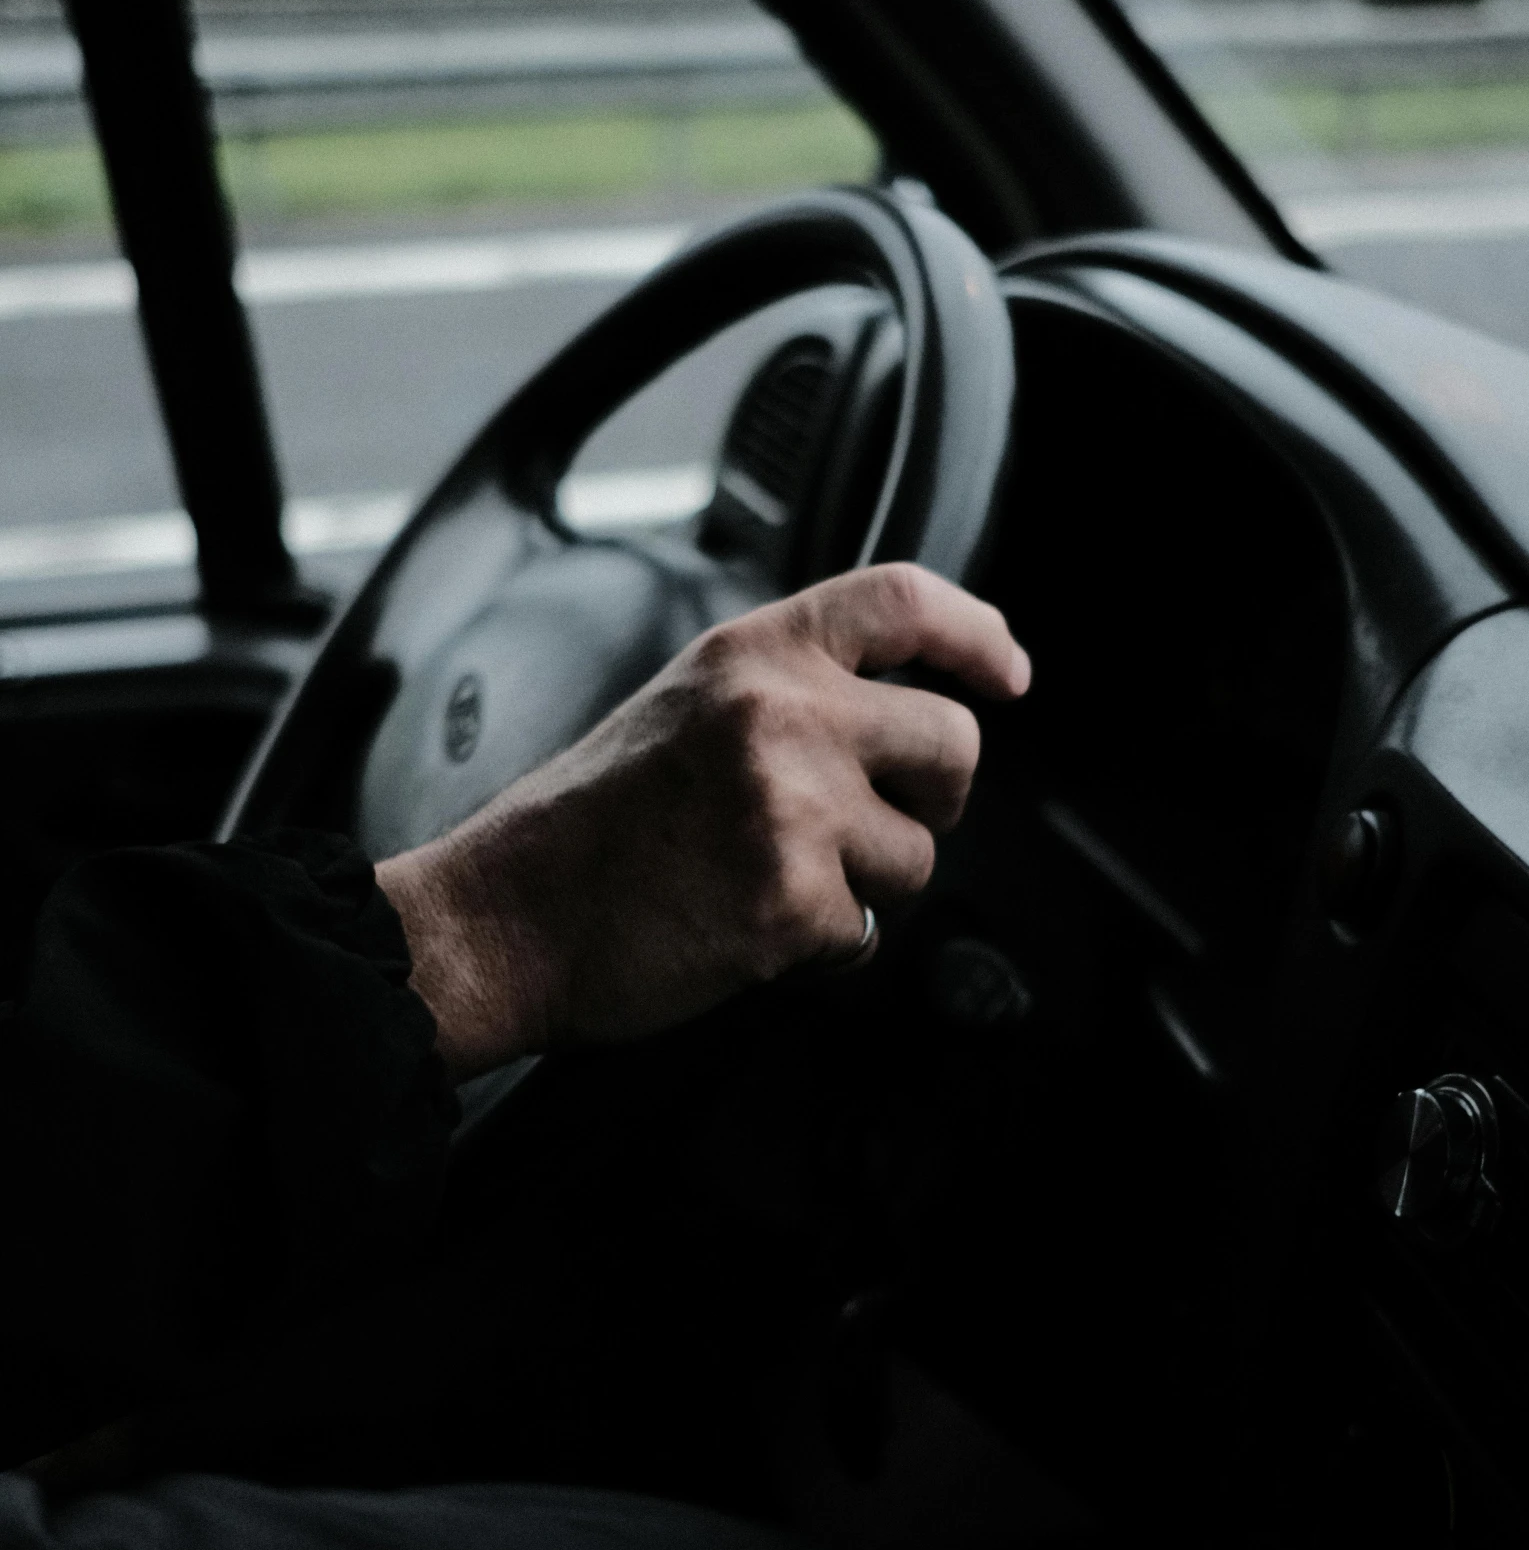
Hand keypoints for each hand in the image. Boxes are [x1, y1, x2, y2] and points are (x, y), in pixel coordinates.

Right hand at [375, 563, 1030, 1078]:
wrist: (501, 917)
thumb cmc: (587, 825)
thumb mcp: (688, 704)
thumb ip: (792, 690)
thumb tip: (908, 715)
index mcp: (754, 652)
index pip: (905, 602)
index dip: (976, 635)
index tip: (1007, 674)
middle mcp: (782, 713)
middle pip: (953, 742)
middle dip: (932, 798)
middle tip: (866, 824)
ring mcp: (792, 807)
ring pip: (917, 854)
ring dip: (864, 885)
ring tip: (765, 879)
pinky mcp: (792, 901)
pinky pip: (867, 932)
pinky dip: (819, 947)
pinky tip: (743, 927)